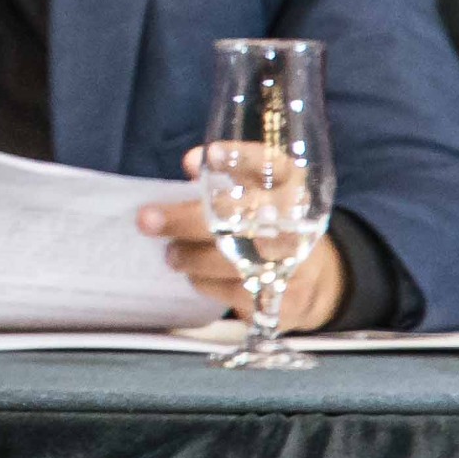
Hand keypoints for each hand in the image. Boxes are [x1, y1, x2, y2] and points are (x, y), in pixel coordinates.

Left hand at [142, 149, 345, 331]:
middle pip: (240, 218)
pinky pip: (233, 291)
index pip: (272, 165)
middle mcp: (299, 223)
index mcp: (292, 186)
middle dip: (187, 219)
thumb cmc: (266, 227)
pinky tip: (195, 276)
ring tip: (172, 255)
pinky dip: (205, 282)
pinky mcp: (283, 301)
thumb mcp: (256, 197)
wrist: (311, 280)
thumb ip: (225, 179)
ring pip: (231, 259)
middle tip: (147, 220)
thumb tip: (193, 164)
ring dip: (190, 257)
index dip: (241, 158)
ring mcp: (295, 265)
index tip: (208, 156)